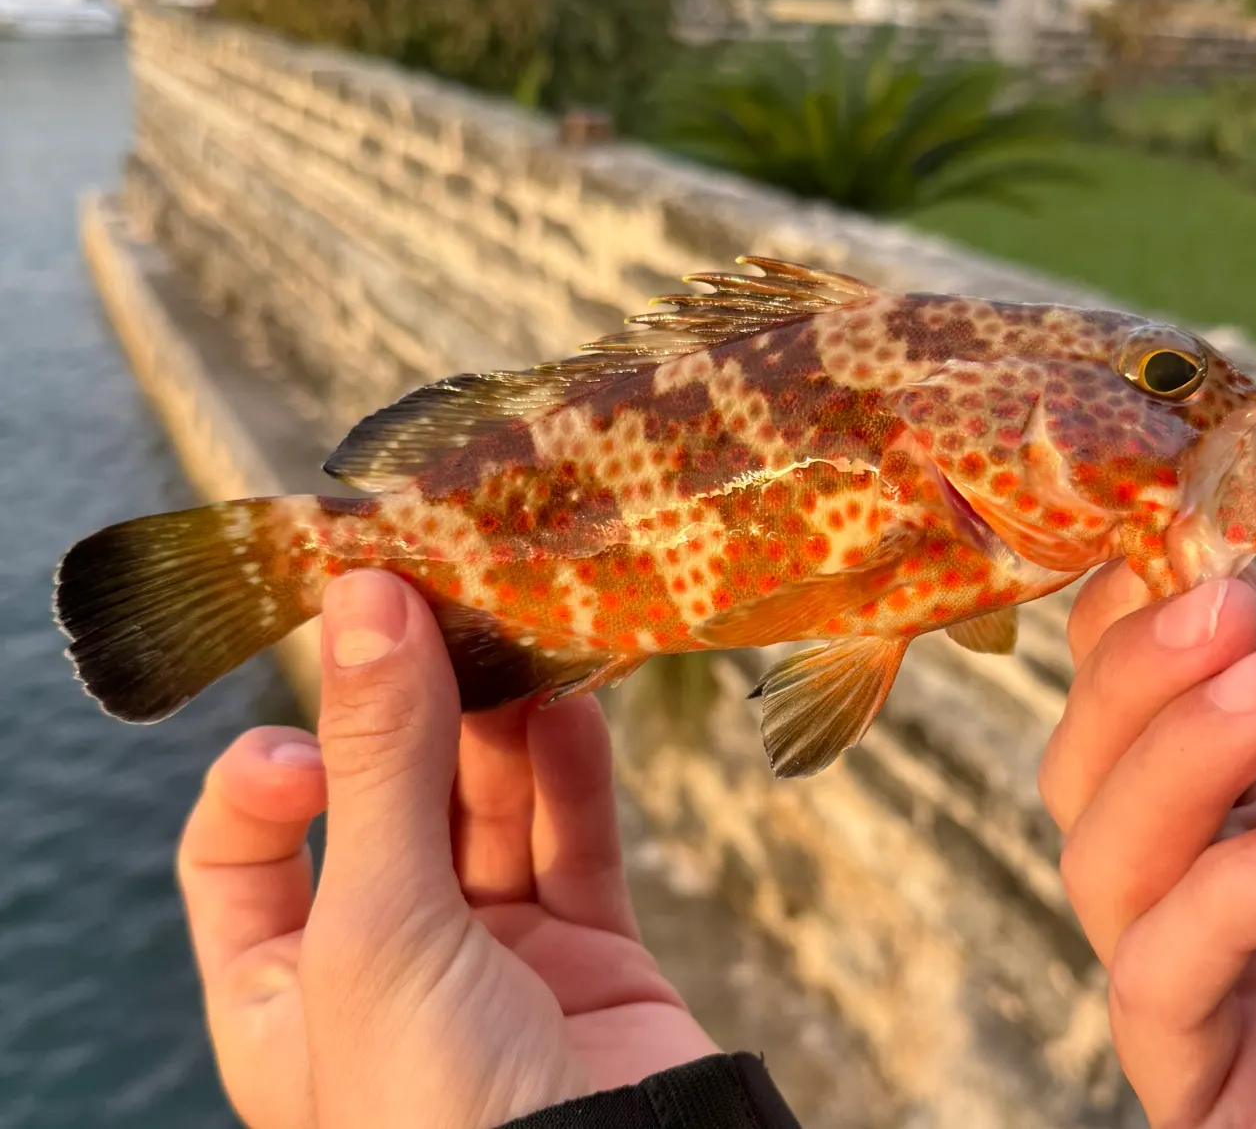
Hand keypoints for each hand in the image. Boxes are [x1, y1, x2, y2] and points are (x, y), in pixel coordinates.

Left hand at [178, 570, 717, 1128]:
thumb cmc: (447, 1112)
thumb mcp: (379, 929)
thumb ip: (380, 759)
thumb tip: (363, 599)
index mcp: (289, 987)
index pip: (244, 848)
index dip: (269, 776)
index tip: (314, 736)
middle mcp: (383, 960)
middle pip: (385, 797)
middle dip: (411, 708)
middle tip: (441, 607)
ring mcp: (493, 952)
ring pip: (488, 801)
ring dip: (501, 718)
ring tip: (519, 634)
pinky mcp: (588, 947)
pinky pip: (576, 832)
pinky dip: (575, 760)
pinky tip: (575, 697)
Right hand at [1039, 561, 1255, 1126]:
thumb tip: (1207, 572)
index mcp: (1224, 814)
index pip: (1115, 705)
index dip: (1123, 625)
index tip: (1171, 549)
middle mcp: (1183, 893)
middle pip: (1080, 773)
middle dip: (1138, 680)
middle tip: (1225, 614)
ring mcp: (1190, 994)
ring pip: (1101, 862)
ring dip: (1180, 759)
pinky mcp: (1203, 1091)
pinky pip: (1160, 979)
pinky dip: (1229, 890)